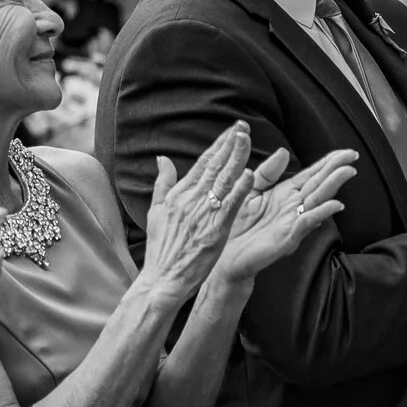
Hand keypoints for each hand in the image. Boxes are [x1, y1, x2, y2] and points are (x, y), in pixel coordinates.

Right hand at [138, 124, 259, 298]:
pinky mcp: (214, 231)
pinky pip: (229, 207)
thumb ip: (162, 183)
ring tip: (247, 139)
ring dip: (236, 158)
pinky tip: (250, 175)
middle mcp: (190, 200)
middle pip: (214, 166)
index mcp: (178, 194)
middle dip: (229, 144)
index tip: (232, 129)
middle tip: (243, 126)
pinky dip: (239, 190)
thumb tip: (161, 158)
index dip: (219, 144)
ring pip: (222, 181)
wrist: (161, 280)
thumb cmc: (161, 248)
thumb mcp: (156, 211)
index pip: (203, 163)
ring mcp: (202, 215)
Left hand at [216, 147, 356, 284]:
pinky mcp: (286, 240)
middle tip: (353, 156)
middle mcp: (293, 208)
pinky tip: (335, 204)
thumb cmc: (237, 225)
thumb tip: (284, 151)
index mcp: (286, 194)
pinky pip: (305, 224)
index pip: (311, 175)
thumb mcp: (250, 190)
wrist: (224, 258)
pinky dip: (320, 213)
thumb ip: (267, 172)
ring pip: (317, 202)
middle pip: (319, 185)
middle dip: (336, 170)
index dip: (328, 162)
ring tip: (347, 172)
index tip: (345, 151)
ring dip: (333, 187)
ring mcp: (292, 224)